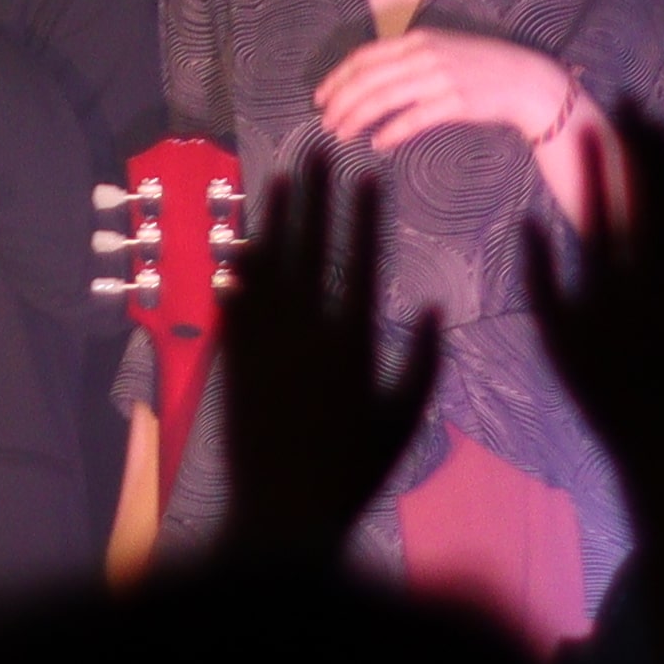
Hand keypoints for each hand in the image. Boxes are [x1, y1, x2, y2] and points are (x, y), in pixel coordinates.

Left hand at [214, 149, 437, 573]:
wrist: (281, 512)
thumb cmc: (354, 473)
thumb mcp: (403, 420)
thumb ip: (421, 363)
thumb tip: (431, 308)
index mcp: (352, 341)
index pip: (361, 259)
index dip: (364, 214)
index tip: (368, 174)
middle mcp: (305, 331)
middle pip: (312, 247)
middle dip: (317, 196)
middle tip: (318, 151)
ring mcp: (264, 342)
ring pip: (268, 265)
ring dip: (275, 219)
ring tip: (279, 178)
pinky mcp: (232, 360)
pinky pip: (235, 301)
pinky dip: (238, 268)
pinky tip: (239, 241)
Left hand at [310, 26, 584, 158]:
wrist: (524, 79)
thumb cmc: (479, 67)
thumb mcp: (440, 50)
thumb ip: (407, 59)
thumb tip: (371, 81)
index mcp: (416, 39)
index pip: (364, 57)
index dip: (337, 77)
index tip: (320, 97)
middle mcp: (424, 54)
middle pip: (368, 79)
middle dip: (340, 102)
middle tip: (326, 122)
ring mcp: (439, 77)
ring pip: (383, 98)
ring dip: (357, 118)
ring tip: (342, 134)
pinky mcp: (455, 101)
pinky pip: (412, 119)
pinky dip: (391, 133)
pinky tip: (378, 144)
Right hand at [522, 100, 663, 518]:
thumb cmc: (607, 399)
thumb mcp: (557, 344)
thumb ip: (540, 281)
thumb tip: (530, 221)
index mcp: (607, 287)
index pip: (599, 207)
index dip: (595, 162)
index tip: (589, 124)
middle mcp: (653, 279)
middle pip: (647, 196)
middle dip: (637, 144)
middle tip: (630, 103)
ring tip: (660, 129)